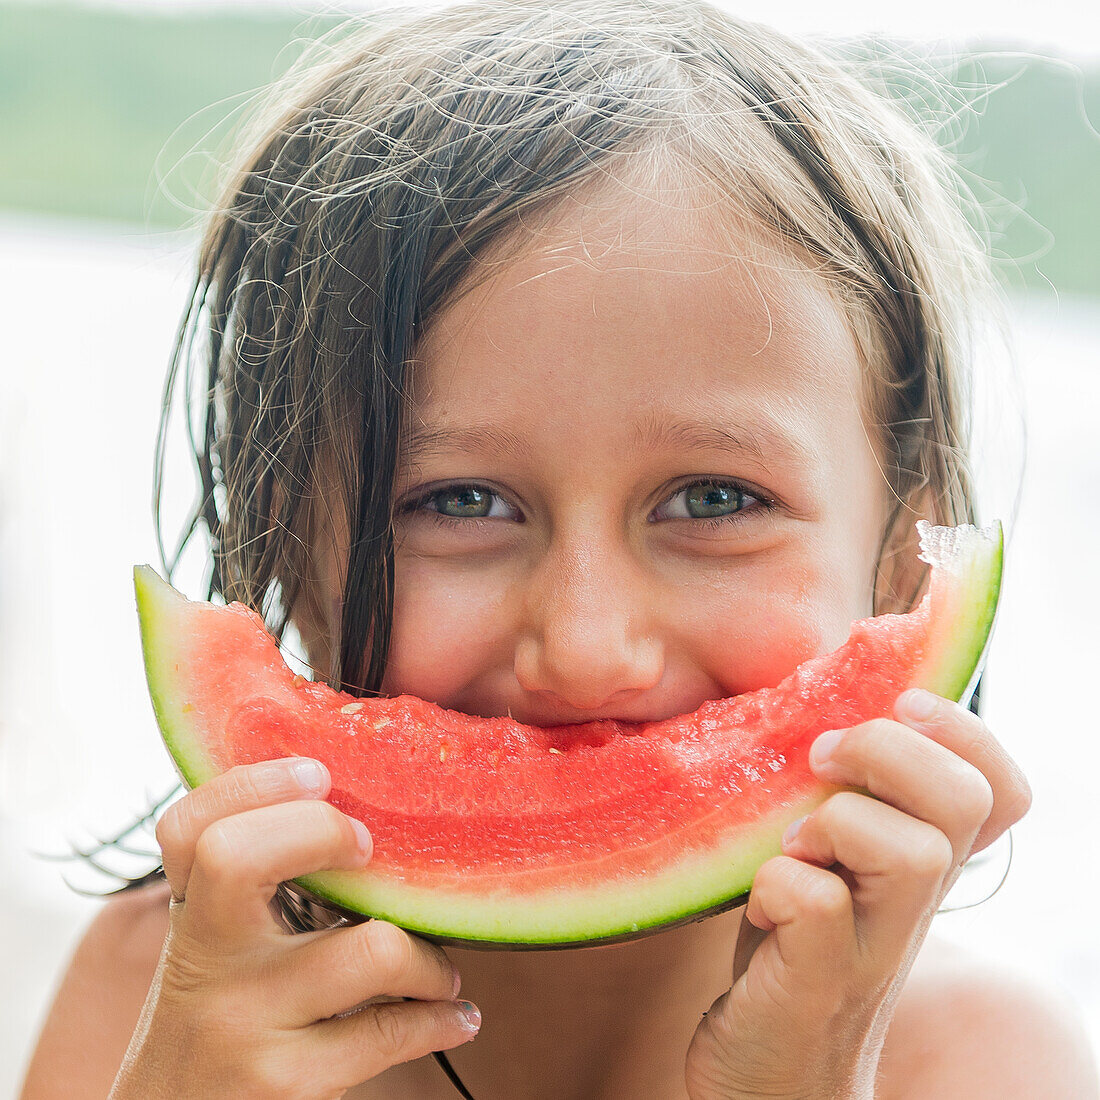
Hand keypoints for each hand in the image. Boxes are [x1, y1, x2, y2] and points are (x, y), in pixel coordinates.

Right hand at [110, 759, 479, 1099]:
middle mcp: (204, 957)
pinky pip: (387, 1033)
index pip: (188, 824)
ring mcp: (240, 1020)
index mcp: (191, 911)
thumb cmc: (217, 1014)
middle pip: (239, 857)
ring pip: (368, 950)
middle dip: (324, 832)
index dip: (254, 784)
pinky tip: (458, 1015)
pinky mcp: (282, 1080)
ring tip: (440, 970)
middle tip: (374, 851)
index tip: (321, 775)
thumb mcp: (218, 943)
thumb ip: (259, 878)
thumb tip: (357, 801)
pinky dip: (439, 1019)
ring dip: (428, 957)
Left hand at [684, 689, 1030, 1099]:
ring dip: (839, 820)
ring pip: (914, 852)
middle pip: (961, 801)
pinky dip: (779, 880)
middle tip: (823, 760)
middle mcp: (914, 907)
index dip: (967, 731)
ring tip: (794, 840)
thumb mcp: (825, 861)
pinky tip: (761, 899)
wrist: (773, 1079)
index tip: (903, 702)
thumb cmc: (789, 949)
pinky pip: (819, 905)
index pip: (999, 791)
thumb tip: (814, 702)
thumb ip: (838, 797)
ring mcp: (874, 949)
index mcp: (920, 867)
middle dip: (888, 751)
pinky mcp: (819, 983)